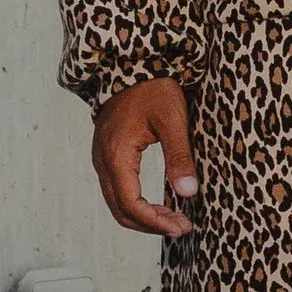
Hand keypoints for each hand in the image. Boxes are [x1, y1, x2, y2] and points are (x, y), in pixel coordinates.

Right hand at [91, 77, 197, 238]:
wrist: (131, 63)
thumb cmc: (153, 88)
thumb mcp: (172, 120)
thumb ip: (179, 157)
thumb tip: (189, 193)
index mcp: (116, 155)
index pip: (130, 205)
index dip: (154, 222)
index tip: (179, 228)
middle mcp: (103, 161)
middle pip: (120, 210)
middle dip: (150, 224)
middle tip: (181, 228)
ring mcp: (101, 158)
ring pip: (117, 202)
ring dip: (143, 216)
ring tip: (174, 219)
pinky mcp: (106, 154)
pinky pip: (117, 189)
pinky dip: (136, 202)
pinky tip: (159, 203)